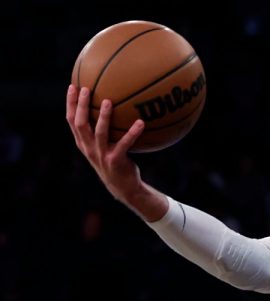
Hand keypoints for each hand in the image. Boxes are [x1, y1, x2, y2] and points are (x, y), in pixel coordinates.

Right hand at [66, 85, 166, 220]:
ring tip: (108, 101)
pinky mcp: (115, 160)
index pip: (71, 120)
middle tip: (86, 89)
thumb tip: (111, 105)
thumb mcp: (104, 146)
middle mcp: (89, 148)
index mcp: (83, 143)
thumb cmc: (115, 161)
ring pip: (99, 132)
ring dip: (103, 116)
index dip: (70, 104)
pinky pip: (124, 143)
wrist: (123, 187)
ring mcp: (101, 155)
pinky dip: (133, 132)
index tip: (72, 86)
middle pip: (79, 124)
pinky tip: (141, 122)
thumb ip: (102, 130)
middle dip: (80, 105)